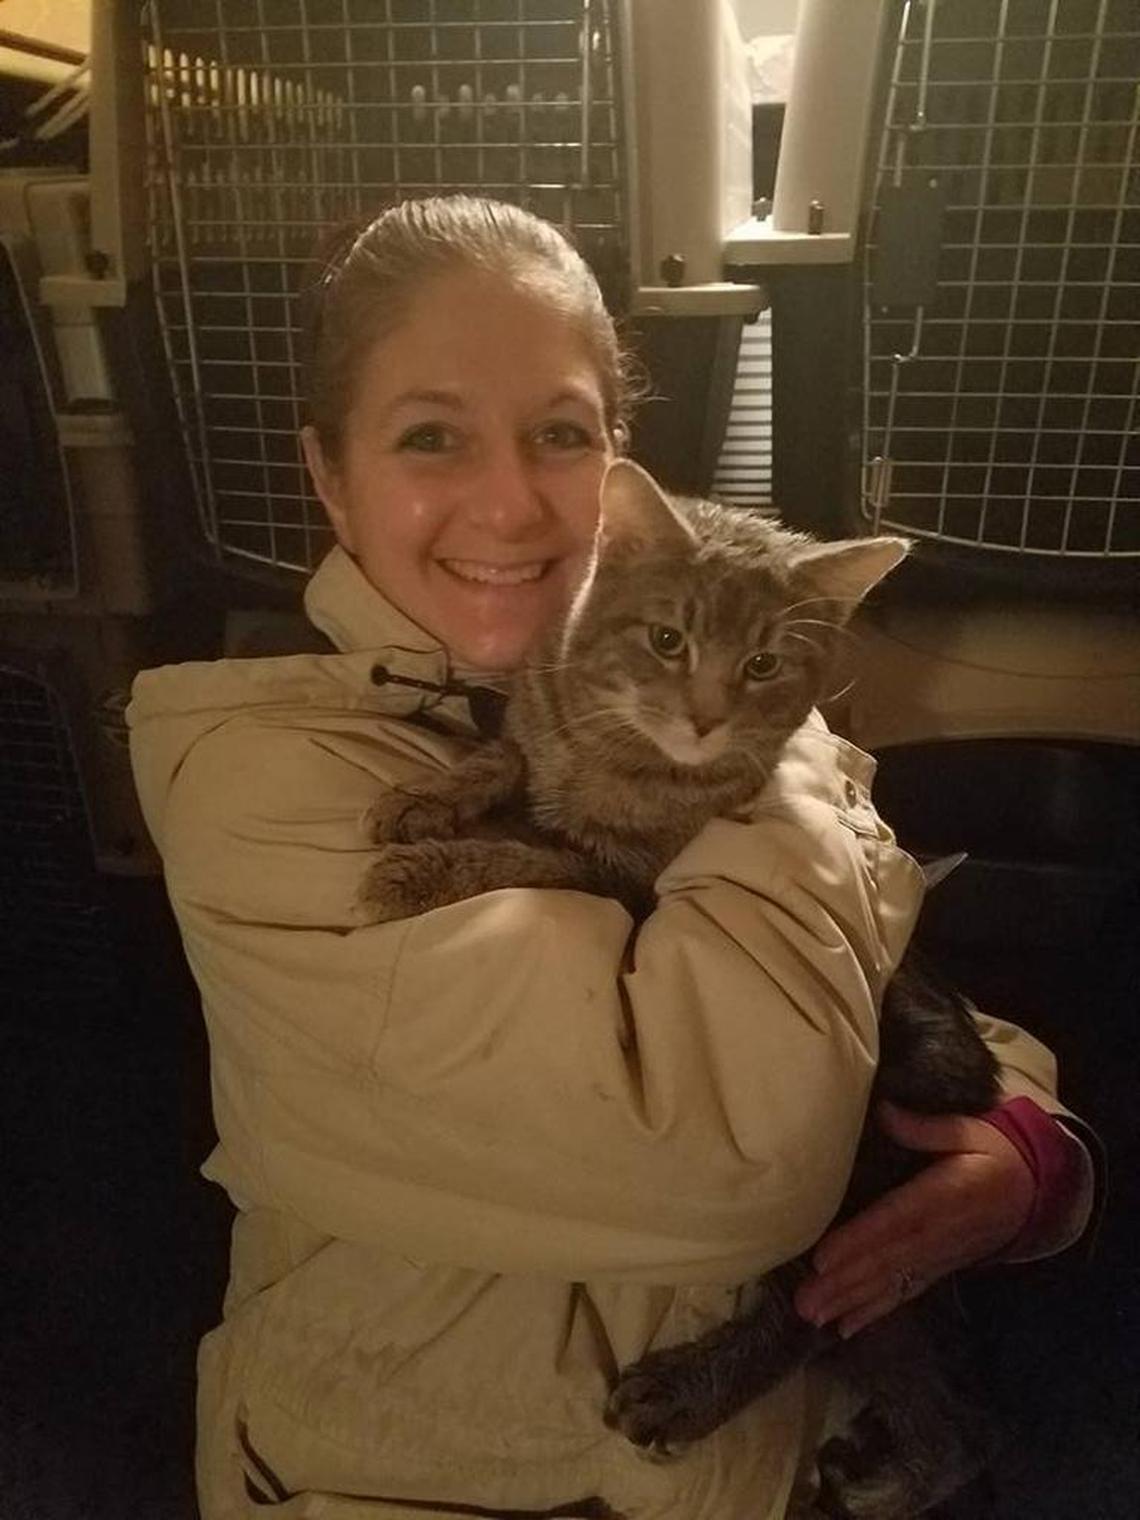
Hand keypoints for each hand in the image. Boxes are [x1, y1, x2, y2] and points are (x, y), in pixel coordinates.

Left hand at [794, 1100, 1035, 1338]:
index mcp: (943, 1196)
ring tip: (815, 1318)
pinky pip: (905, 1293)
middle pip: (884, 1261)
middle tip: (805, 1304)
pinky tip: (845, 1328)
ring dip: (850, 1302)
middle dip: (843, 1283)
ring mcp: (938, 1257)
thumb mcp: (970, 1130)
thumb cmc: (996, 1152)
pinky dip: (874, 1312)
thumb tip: (884, 1110)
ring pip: (890, 1282)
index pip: (893, 1221)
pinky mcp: (938, 1268)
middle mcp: (938, 1234)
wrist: (1036, 1192)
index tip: (823, 1258)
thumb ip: (926, 1127)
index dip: (858, 1240)